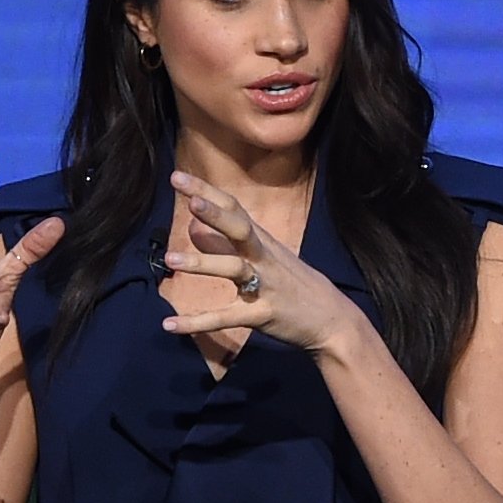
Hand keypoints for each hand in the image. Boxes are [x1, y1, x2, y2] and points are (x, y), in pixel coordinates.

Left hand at [157, 173, 364, 362]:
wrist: (333, 320)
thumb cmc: (295, 287)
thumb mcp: (263, 259)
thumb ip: (223, 244)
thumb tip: (191, 227)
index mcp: (262, 241)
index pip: (234, 208)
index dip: (207, 192)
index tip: (177, 177)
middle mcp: (264, 257)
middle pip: (240, 228)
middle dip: (215, 214)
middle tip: (190, 201)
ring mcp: (266, 285)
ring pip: (233, 268)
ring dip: (202, 263)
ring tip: (170, 258)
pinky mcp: (263, 314)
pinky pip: (226, 317)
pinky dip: (197, 322)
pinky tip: (169, 325)